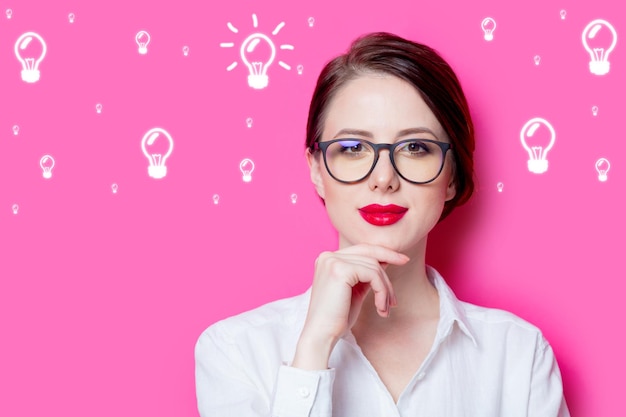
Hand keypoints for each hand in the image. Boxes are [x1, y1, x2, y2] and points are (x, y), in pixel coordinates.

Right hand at [292, 244, 409, 369]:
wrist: (322, 335)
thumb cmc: (337, 318)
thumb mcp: (355, 290)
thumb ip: (366, 274)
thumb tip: (385, 260)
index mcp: (328, 259)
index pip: (361, 249)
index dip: (383, 252)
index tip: (402, 259)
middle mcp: (328, 256)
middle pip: (369, 252)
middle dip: (389, 263)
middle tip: (404, 268)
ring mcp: (332, 261)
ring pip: (374, 266)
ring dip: (385, 288)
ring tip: (386, 308)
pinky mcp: (340, 270)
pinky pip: (373, 275)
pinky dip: (382, 291)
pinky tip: (380, 308)